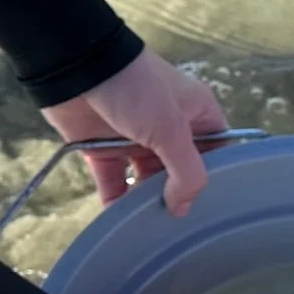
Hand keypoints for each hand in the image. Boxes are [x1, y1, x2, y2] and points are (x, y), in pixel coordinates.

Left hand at [42, 48, 227, 215]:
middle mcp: (169, 128)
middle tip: (177, 225)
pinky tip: (119, 220)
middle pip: (180, 172)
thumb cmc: (137, 88)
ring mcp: (135, 139)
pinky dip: (115, 201)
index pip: (216, 152)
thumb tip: (183, 208)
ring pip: (146, 180)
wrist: (77, 66)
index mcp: (196, 114)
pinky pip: (113, 182)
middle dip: (178, 196)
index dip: (215, 179)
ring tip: (147, 227)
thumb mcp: (172, 129)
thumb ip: (186, 172)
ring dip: (145, 202)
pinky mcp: (102, 149)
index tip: (212, 207)